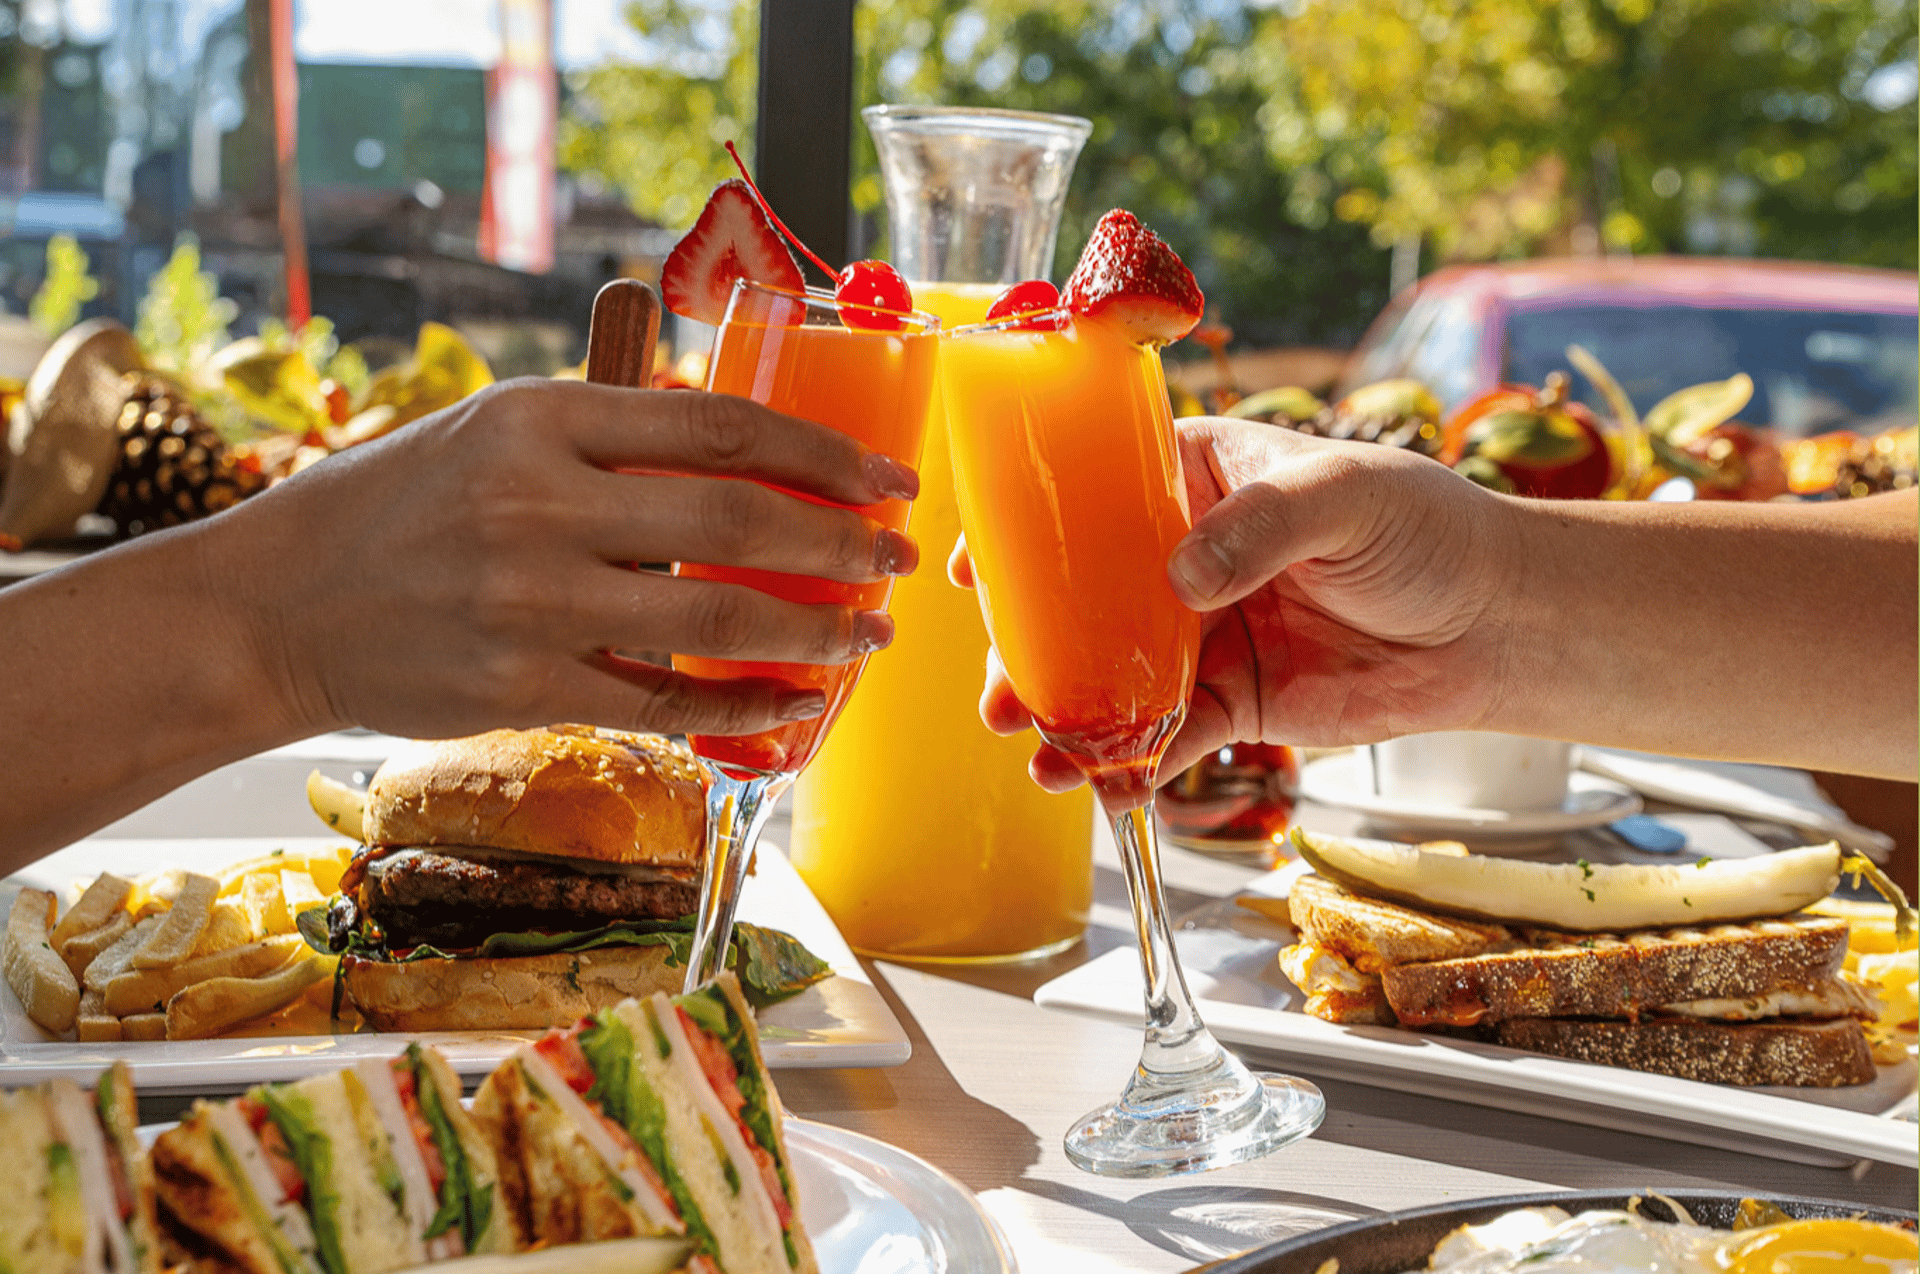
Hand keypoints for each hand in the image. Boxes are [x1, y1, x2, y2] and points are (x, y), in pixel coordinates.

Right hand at [218, 377, 921, 741]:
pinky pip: (664, 702)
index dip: (823, 452)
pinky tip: (795, 703)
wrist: (275, 604)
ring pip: (715, 617)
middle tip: (897, 557)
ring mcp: (531, 602)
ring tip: (867, 633)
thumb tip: (736, 440)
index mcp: (541, 418)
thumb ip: (606, 432)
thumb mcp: (491, 429)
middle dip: (841, 543)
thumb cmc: (396, 505)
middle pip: (738, 521)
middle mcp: (540, 503)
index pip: (721, 425)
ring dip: (814, 630)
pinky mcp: (522, 687)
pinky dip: (742, 706)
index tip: (885, 477)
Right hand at [964, 420, 1516, 789]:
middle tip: (1000, 689)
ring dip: (1067, 712)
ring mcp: (1201, 632)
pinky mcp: (1232, 701)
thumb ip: (1260, 527)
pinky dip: (1131, 761)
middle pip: (1084, 598)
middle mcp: (1183, 554)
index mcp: (1197, 479)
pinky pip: (1167, 734)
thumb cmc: (1424, 529)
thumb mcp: (1344, 496)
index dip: (1029, 529)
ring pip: (1113, 674)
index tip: (977, 566)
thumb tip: (1181, 578)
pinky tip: (1098, 784)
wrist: (1493, 624)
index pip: (1094, 494)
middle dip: (1032, 646)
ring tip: (1034, 748)